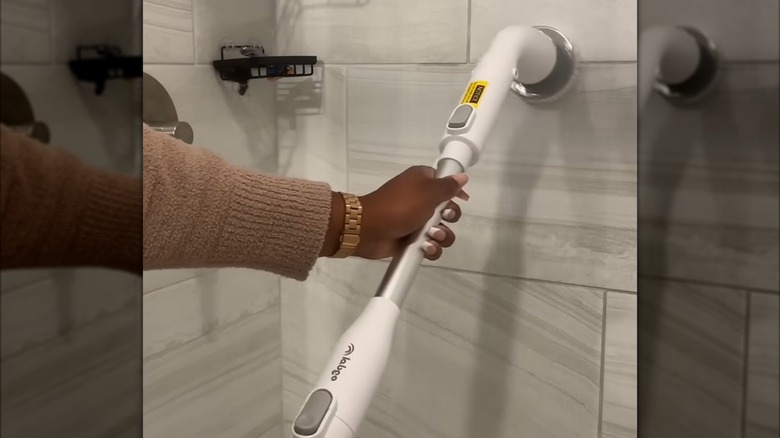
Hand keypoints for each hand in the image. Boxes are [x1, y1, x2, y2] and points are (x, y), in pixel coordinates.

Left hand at [322, 166, 468, 260]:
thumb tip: (463, 177)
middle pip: (447, 210)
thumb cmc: (400, 205)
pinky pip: (430, 246)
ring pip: (442, 231)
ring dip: (443, 236)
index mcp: (422, 182)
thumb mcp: (427, 192)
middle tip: (442, 219)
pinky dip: (431, 249)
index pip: (445, 183)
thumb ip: (447, 186)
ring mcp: (415, 222)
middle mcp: (421, 200)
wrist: (369, 229)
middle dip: (450, 217)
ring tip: (432, 237)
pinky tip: (425, 249)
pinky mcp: (411, 240)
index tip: (463, 199)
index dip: (455, 192)